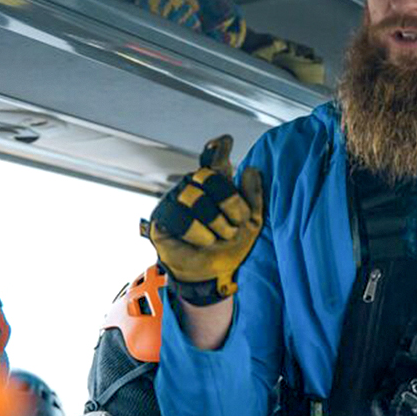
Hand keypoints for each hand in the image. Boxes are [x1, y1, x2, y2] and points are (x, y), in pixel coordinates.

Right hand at [144, 135, 263, 304]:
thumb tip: (250, 169)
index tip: (225, 142)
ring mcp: (177, 198)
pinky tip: (201, 242)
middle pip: (211, 176)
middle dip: (229, 204)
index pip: (215, 159)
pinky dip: (198, 234)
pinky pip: (181, 217)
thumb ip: (253, 198)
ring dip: (214, 223)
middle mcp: (195, 186)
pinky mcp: (163, 215)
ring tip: (217, 237)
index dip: (218, 149)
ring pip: (195, 197)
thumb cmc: (229, 247)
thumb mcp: (250, 224)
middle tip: (233, 226)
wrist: (211, 273)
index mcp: (217, 185)